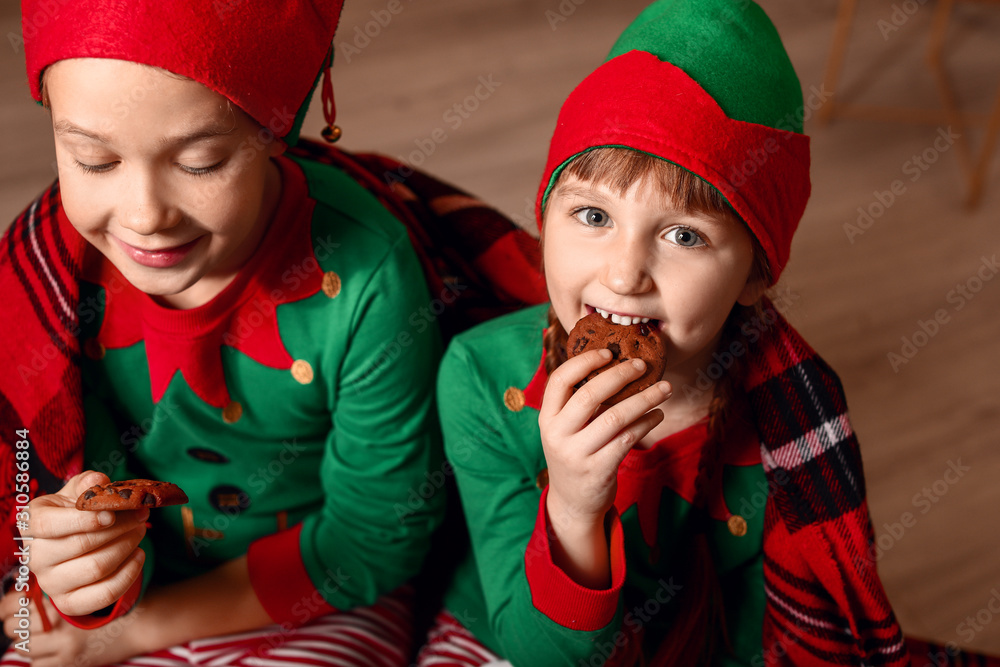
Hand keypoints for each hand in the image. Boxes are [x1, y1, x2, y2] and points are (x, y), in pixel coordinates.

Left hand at [1, 589, 144, 666]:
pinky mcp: (70, 664)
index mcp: (64, 605)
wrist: (139, 624)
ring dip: (26, 640)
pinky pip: (38, 665)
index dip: (10, 602)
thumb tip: (24, 587)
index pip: (16, 605)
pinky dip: (38, 657)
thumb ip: (59, 588)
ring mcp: (65, 650)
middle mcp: (61, 629)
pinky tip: (48, 648)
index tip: (14, 599)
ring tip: (36, 632)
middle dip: (15, 621)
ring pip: (24, 648)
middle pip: (15, 628)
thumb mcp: (87, 587)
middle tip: (22, 616)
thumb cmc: (114, 601)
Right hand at [22, 471, 147, 615]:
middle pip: (81, 544)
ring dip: (127, 546)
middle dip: (120, 527)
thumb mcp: (79, 492)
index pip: (47, 525)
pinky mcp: (69, 603)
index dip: (82, 519)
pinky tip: (139, 555)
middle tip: (141, 515)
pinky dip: (129, 574)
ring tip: (140, 530)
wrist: (75, 543)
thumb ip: (88, 484)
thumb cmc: (77, 512)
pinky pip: (105, 594)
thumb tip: (98, 481)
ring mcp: (51, 583)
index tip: (111, 514)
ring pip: (97, 567)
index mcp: (34, 524)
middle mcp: (37, 556)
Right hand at [538, 349, 669, 586]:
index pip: (559, 380)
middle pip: (589, 395)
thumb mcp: (565, 429)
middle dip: (620, 375)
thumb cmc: (575, 454)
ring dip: (644, 399)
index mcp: (547, 418)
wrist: (573, 502)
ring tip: (664, 389)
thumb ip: (578, 403)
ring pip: (615, 417)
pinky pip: (627, 439)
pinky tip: (658, 415)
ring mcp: (576, 454)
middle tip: (643, 366)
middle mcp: (557, 434)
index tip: (608, 353)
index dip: (584, 362)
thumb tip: (613, 364)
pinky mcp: (598, 470)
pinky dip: (646, 423)